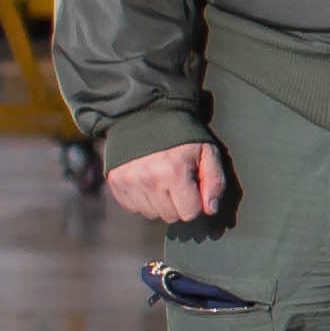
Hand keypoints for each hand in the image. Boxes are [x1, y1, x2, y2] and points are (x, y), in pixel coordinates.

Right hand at [103, 141, 228, 227]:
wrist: (146, 115)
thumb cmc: (182, 136)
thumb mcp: (207, 152)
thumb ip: (214, 181)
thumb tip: (210, 209)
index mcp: (174, 171)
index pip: (189, 213)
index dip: (195, 202)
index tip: (193, 187)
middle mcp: (148, 178)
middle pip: (169, 216)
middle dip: (178, 203)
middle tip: (177, 181)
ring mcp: (128, 181)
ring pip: (150, 214)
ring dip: (159, 203)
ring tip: (162, 180)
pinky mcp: (115, 181)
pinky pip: (132, 207)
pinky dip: (142, 199)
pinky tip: (147, 181)